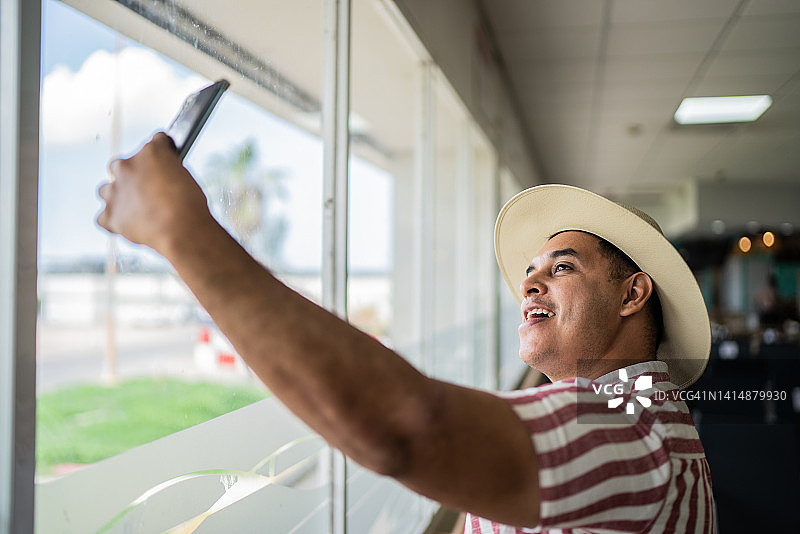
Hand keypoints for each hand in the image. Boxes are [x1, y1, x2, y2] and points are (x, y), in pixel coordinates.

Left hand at [97, 132, 211, 253]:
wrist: (182, 230)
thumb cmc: (190, 206)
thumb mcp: (187, 178)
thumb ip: (170, 171)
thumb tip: (164, 178)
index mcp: (151, 152)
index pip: (155, 143)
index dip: (162, 155)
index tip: (163, 164)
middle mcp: (127, 166)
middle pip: (120, 165)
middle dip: (131, 175)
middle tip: (146, 190)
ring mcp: (115, 191)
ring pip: (105, 190)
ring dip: (117, 196)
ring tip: (134, 209)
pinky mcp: (109, 215)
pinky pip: (104, 218)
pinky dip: (114, 221)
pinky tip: (127, 224)